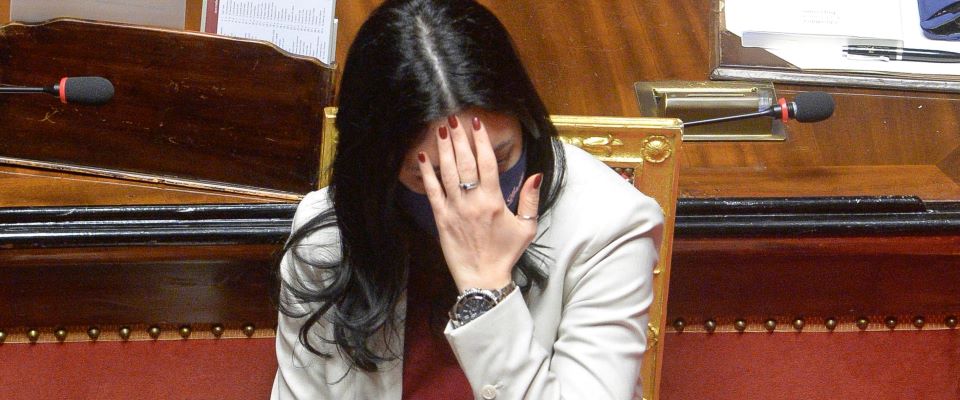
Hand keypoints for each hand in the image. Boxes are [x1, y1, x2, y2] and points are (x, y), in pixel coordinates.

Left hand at [417, 115, 542, 291]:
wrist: (483, 279)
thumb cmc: (506, 253)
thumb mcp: (527, 227)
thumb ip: (531, 199)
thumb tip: (537, 174)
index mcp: (493, 200)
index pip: (486, 163)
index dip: (481, 141)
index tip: (476, 123)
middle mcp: (472, 201)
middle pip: (464, 162)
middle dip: (458, 138)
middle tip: (453, 117)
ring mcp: (454, 209)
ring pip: (447, 172)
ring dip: (444, 149)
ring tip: (441, 129)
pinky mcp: (440, 219)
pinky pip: (431, 192)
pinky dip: (426, 173)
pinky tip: (423, 157)